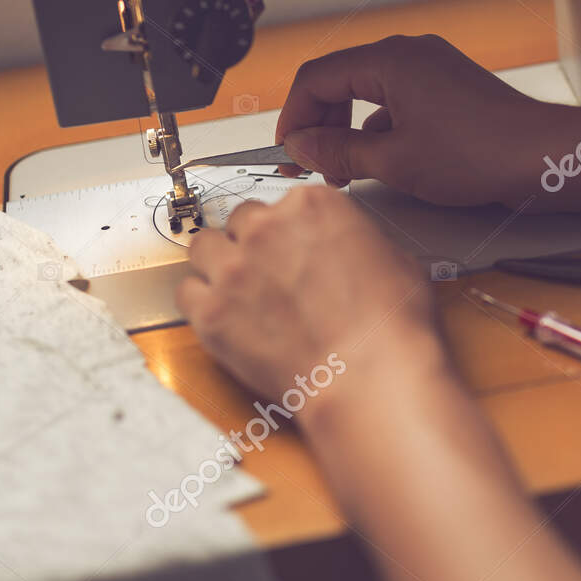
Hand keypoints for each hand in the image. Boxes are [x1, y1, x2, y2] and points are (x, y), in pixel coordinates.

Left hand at [177, 187, 444, 431]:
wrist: (370, 378)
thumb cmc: (389, 327)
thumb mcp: (395, 260)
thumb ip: (357, 242)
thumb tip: (351, 251)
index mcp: (313, 205)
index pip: (282, 202)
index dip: (289, 230)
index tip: (293, 247)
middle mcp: (267, 228)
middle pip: (241, 221)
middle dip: (253, 244)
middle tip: (270, 273)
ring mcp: (234, 270)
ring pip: (203, 248)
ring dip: (218, 264)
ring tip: (239, 290)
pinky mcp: (212, 313)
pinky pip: (186, 293)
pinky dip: (201, 303)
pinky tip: (223, 316)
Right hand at [274, 34, 572, 206]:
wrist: (542, 157)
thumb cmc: (480, 153)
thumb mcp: (395, 161)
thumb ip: (339, 153)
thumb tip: (304, 149)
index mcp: (389, 60)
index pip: (317, 78)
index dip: (294, 116)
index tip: (288, 152)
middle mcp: (409, 54)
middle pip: (341, 82)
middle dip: (321, 124)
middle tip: (313, 166)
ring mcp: (431, 68)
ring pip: (369, 93)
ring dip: (350, 130)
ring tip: (346, 171)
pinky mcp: (448, 87)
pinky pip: (398, 101)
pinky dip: (381, 129)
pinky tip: (383, 163)